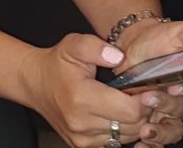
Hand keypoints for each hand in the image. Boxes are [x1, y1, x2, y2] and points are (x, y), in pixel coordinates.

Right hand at [25, 33, 149, 146]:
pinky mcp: (82, 146)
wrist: (35, 83)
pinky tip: (120, 114)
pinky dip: (122, 130)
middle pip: (132, 126)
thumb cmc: (56, 64)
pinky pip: (114, 142)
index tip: (146, 88)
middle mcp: (81, 123)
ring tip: (132, 103)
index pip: (130, 110)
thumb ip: (97, 47)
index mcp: (81, 98)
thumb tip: (119, 57)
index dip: (143, 100)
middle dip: (142, 111)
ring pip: (126, 137)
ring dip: (135, 123)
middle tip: (143, 95)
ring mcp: (81, 139)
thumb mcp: (74, 44)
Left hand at [116, 20, 182, 146]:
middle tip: (148, 97)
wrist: (134, 45)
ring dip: (160, 132)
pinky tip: (142, 146)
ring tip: (146, 130)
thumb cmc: (159, 39)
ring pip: (172, 128)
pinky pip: (157, 140)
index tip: (175, 87)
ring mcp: (169, 112)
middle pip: (181, 109)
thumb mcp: (178, 33)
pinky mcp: (153, 120)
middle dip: (165, 105)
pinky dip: (151, 145)